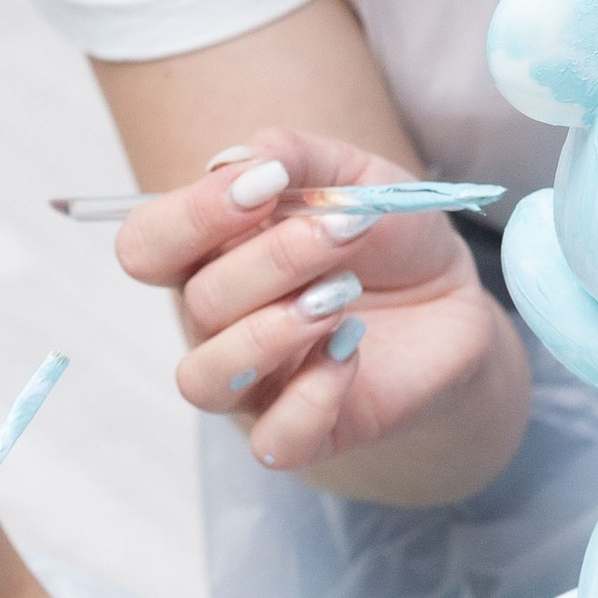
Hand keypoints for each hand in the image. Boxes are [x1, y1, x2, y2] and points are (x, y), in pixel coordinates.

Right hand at [116, 131, 513, 479]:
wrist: (452, 302)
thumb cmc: (386, 237)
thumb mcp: (355, 174)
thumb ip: (295, 157)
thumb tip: (235, 159)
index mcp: (209, 257)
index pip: (146, 246)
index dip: (192, 215)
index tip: (267, 183)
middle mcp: (216, 326)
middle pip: (197, 303)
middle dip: (273, 259)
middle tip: (345, 231)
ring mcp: (257, 385)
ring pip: (206, 380)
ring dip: (272, 331)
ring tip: (341, 297)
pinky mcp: (309, 432)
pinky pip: (274, 440)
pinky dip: (311, 396)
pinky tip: (352, 351)